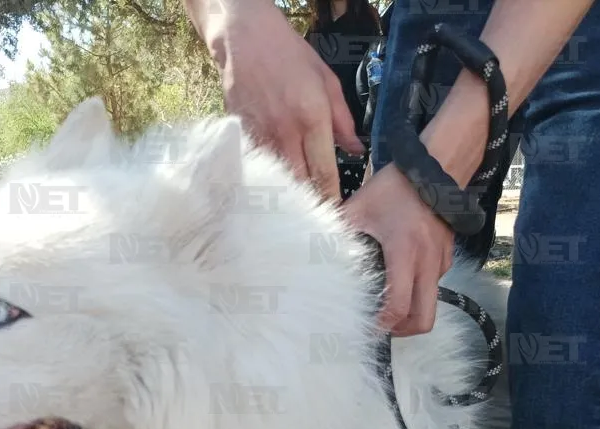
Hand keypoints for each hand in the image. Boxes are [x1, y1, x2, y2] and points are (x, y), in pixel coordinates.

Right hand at [205, 0, 363, 200]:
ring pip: (276, 179)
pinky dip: (266, 178)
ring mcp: (261, 136)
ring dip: (287, 194)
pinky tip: (272, 186)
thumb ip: (343, 120)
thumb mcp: (327, 80)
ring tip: (296, 209)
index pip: (324, 172)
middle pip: (299, 183)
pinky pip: (258, 166)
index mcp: (312, 118)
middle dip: (309, 202)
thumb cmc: (288, 55)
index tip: (335, 213)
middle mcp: (286, 132)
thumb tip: (356, 150)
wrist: (245, 40)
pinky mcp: (242, 136)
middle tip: (317, 218)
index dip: (331, 198)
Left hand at [342, 162, 453, 335]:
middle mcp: (428, 263)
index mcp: (405, 253)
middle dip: (403, 331)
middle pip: (424, 319)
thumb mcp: (360, 207)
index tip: (367, 328)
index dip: (382, 325)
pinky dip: (417, 290)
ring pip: (430, 303)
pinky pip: (434, 285)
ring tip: (387, 304)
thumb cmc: (396, 187)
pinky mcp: (446, 256)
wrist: (435, 168)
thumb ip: (339, 232)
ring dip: (410, 311)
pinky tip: (399, 279)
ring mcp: (441, 261)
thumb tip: (316, 251)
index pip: (399, 307)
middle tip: (382, 326)